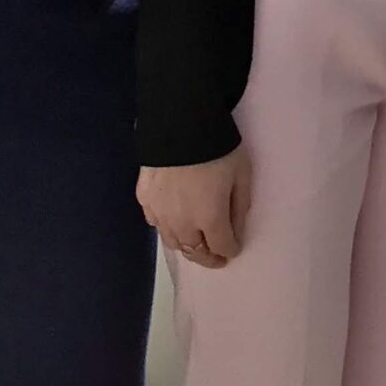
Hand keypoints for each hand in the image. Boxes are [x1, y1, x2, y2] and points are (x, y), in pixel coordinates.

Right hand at [139, 147, 252, 267]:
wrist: (180, 126)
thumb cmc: (218, 148)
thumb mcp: (242, 174)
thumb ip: (239, 206)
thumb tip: (236, 230)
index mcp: (210, 218)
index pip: (221, 246)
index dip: (230, 250)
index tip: (233, 250)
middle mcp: (182, 224)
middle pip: (194, 251)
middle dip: (208, 258)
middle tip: (216, 259)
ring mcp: (160, 213)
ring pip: (173, 242)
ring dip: (187, 246)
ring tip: (196, 244)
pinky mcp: (144, 199)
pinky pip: (156, 223)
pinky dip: (167, 227)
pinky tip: (173, 222)